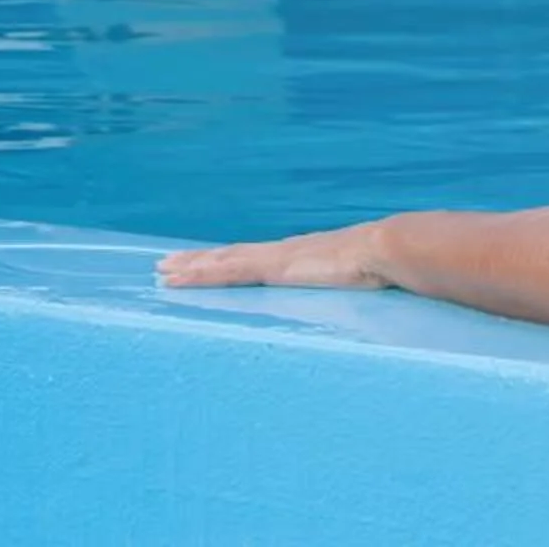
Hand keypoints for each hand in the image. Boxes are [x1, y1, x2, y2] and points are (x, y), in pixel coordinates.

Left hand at [157, 220, 390, 291]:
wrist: (386, 250)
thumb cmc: (383, 268)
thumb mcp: (364, 280)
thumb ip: (358, 286)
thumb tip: (375, 297)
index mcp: (303, 258)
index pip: (257, 259)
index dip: (231, 260)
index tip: (209, 262)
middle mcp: (283, 253)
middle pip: (232, 256)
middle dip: (200, 260)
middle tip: (167, 263)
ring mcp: (274, 258)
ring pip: (222, 261)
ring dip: (191, 266)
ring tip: (163, 270)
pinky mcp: (271, 267)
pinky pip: (226, 270)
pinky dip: (199, 274)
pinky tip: (178, 278)